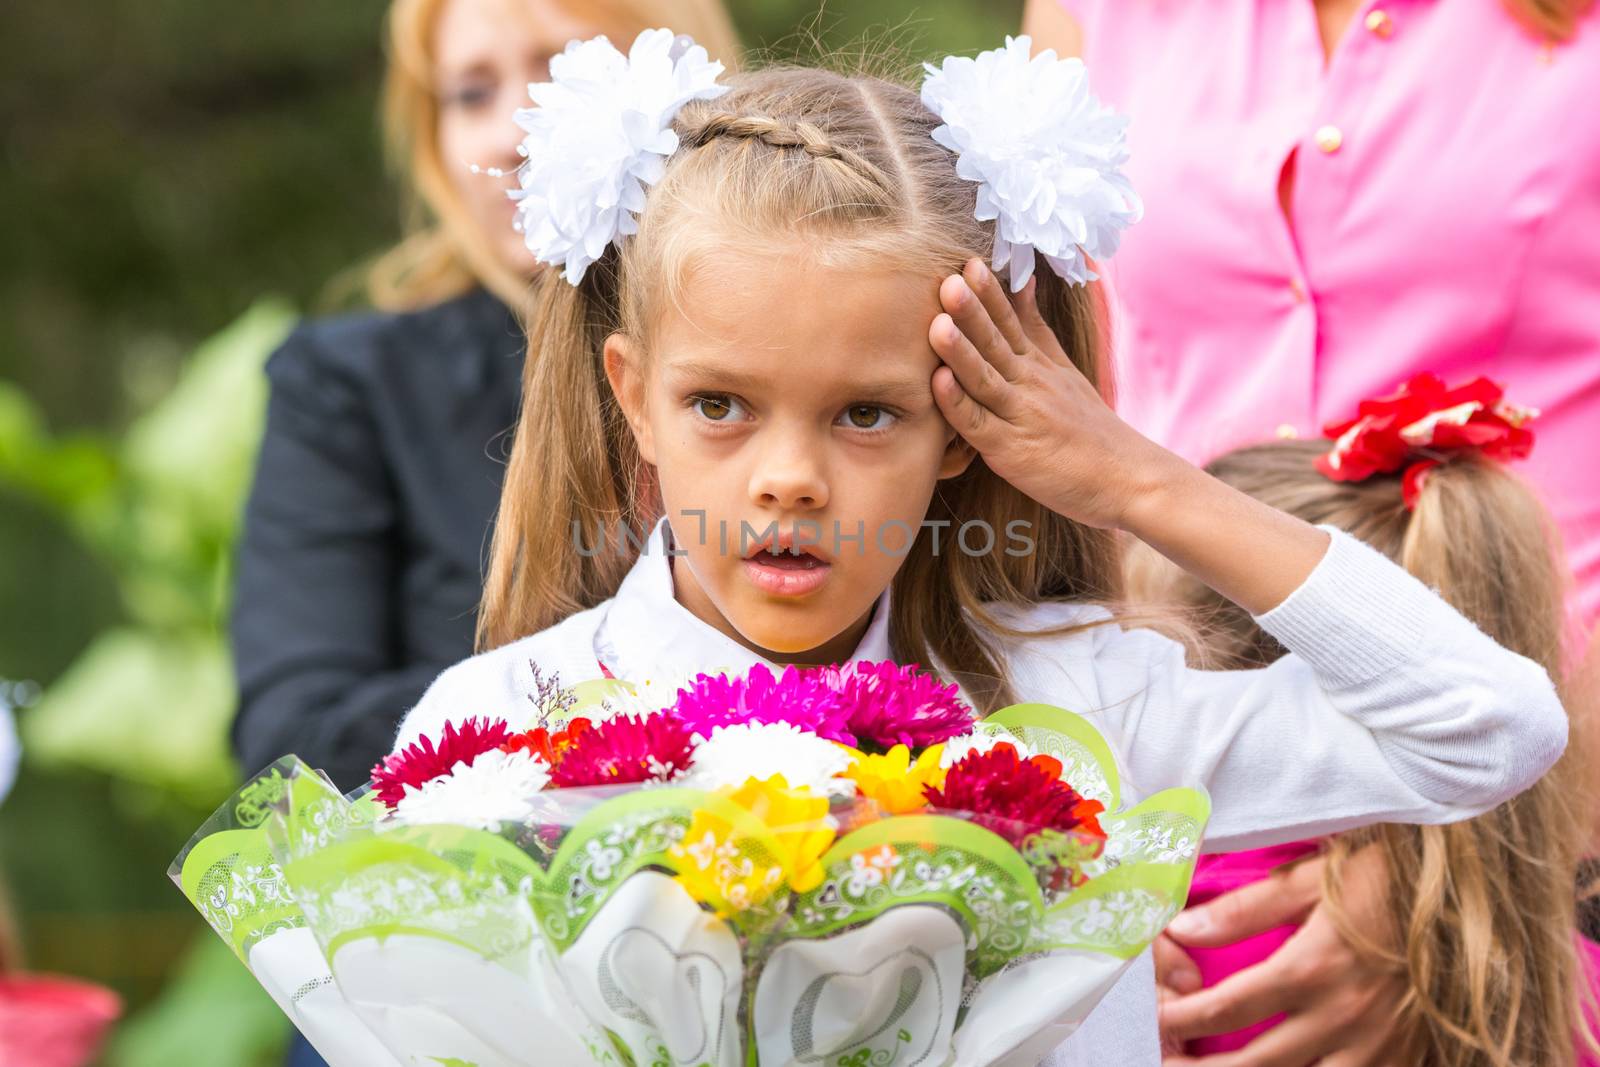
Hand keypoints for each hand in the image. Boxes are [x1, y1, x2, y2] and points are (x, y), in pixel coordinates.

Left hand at [928, 257, 1176, 530]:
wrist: (1126, 478)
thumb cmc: (1088, 428)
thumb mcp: (1063, 369)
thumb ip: (1036, 327)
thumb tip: (1023, 281)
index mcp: (1038, 364)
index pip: (1011, 320)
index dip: (990, 292)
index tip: (970, 261)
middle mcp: (1029, 383)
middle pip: (996, 342)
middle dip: (972, 310)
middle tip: (951, 278)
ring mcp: (1020, 416)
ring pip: (985, 378)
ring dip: (961, 350)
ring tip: (939, 322)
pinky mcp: (1011, 450)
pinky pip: (978, 424)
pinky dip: (958, 404)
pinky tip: (939, 383)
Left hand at [1158, 850, 1406, 1066]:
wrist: (1475, 886)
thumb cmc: (1386, 870)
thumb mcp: (1310, 876)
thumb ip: (1244, 910)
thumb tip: (1182, 929)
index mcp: (1311, 969)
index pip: (1224, 1010)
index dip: (1179, 1020)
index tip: (1152, 1020)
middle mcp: (1343, 1017)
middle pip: (1255, 1066)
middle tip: (1165, 1064)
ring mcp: (1378, 1044)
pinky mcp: (1407, 1054)